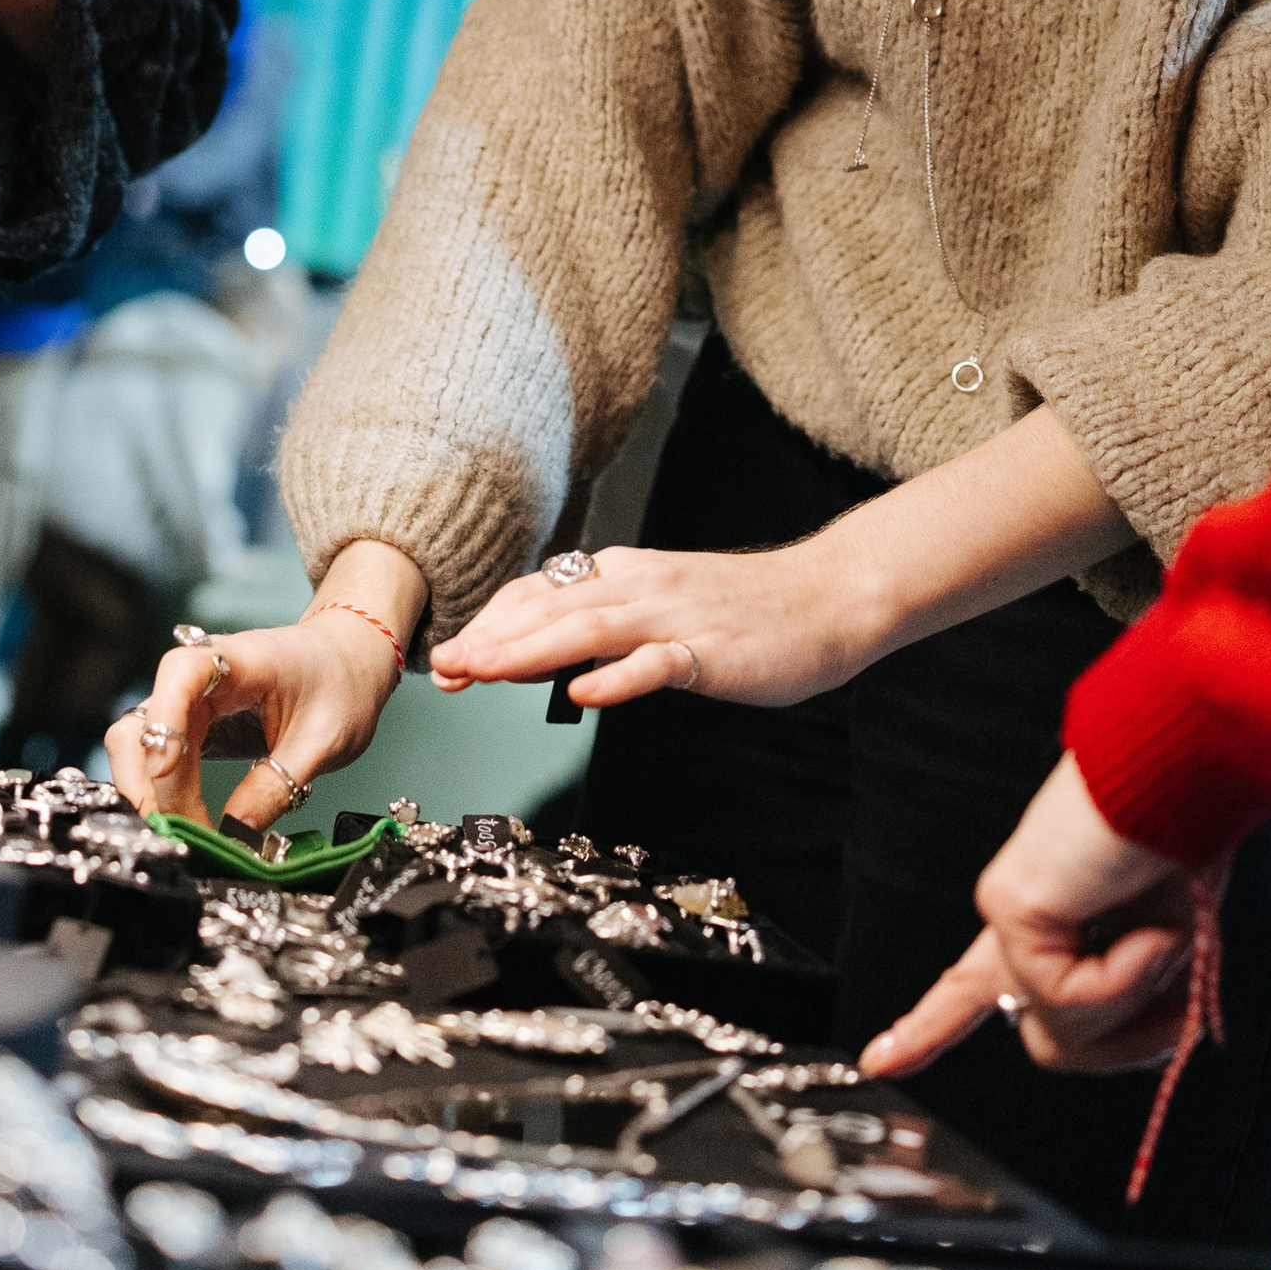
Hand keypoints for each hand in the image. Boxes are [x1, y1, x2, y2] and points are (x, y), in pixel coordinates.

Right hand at [102, 547, 422, 832]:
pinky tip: (187, 823)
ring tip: (186, 834)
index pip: (180, 673)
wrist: (347, 661)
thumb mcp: (324, 739)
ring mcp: (186, 701)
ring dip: (150, 795)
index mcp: (238, 659)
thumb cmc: (339, 682)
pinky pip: (156, 761)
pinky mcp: (187, 727)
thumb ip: (278, 783)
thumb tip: (236, 832)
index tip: (168, 771)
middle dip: (151, 785)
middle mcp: (198, 676)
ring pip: (138, 748)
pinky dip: (163, 795)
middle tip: (183, 832)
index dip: (166, 721)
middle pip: (142, 725)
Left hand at [426, 535, 875, 710]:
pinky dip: (618, 677)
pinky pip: (658, 664)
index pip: (539, 595)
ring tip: (484, 672)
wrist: (827, 596)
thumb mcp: (660, 607)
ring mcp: (675, 617)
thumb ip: (605, 627)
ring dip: (529, 651)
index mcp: (623, 575)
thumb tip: (540, 656)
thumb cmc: (743, 610)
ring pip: (590, 628)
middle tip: (442, 670)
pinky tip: (583, 694)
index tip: (446, 660)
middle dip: (490, 639)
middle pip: (551, 609)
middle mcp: (640, 587)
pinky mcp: (712, 650)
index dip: (488, 625)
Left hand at [858, 754, 1194, 1079]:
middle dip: (1123, 1047)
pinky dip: (1128, 974)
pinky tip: (1144, 924)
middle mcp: (1018, 916)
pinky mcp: (1012, 908)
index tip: (878, 1061)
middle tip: (1175, 1004)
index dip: (930, 1028)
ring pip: (1066, 1036)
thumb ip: (1133, 999)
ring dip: (1140, 1001)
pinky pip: (1069, 1000)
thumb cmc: (1185, 841)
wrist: (1183, 772)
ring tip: (1164, 930)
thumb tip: (1111, 1044)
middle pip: (1051, 1046)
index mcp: (1052, 920)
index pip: (976, 988)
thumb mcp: (1167, 945)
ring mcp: (1009, 912)